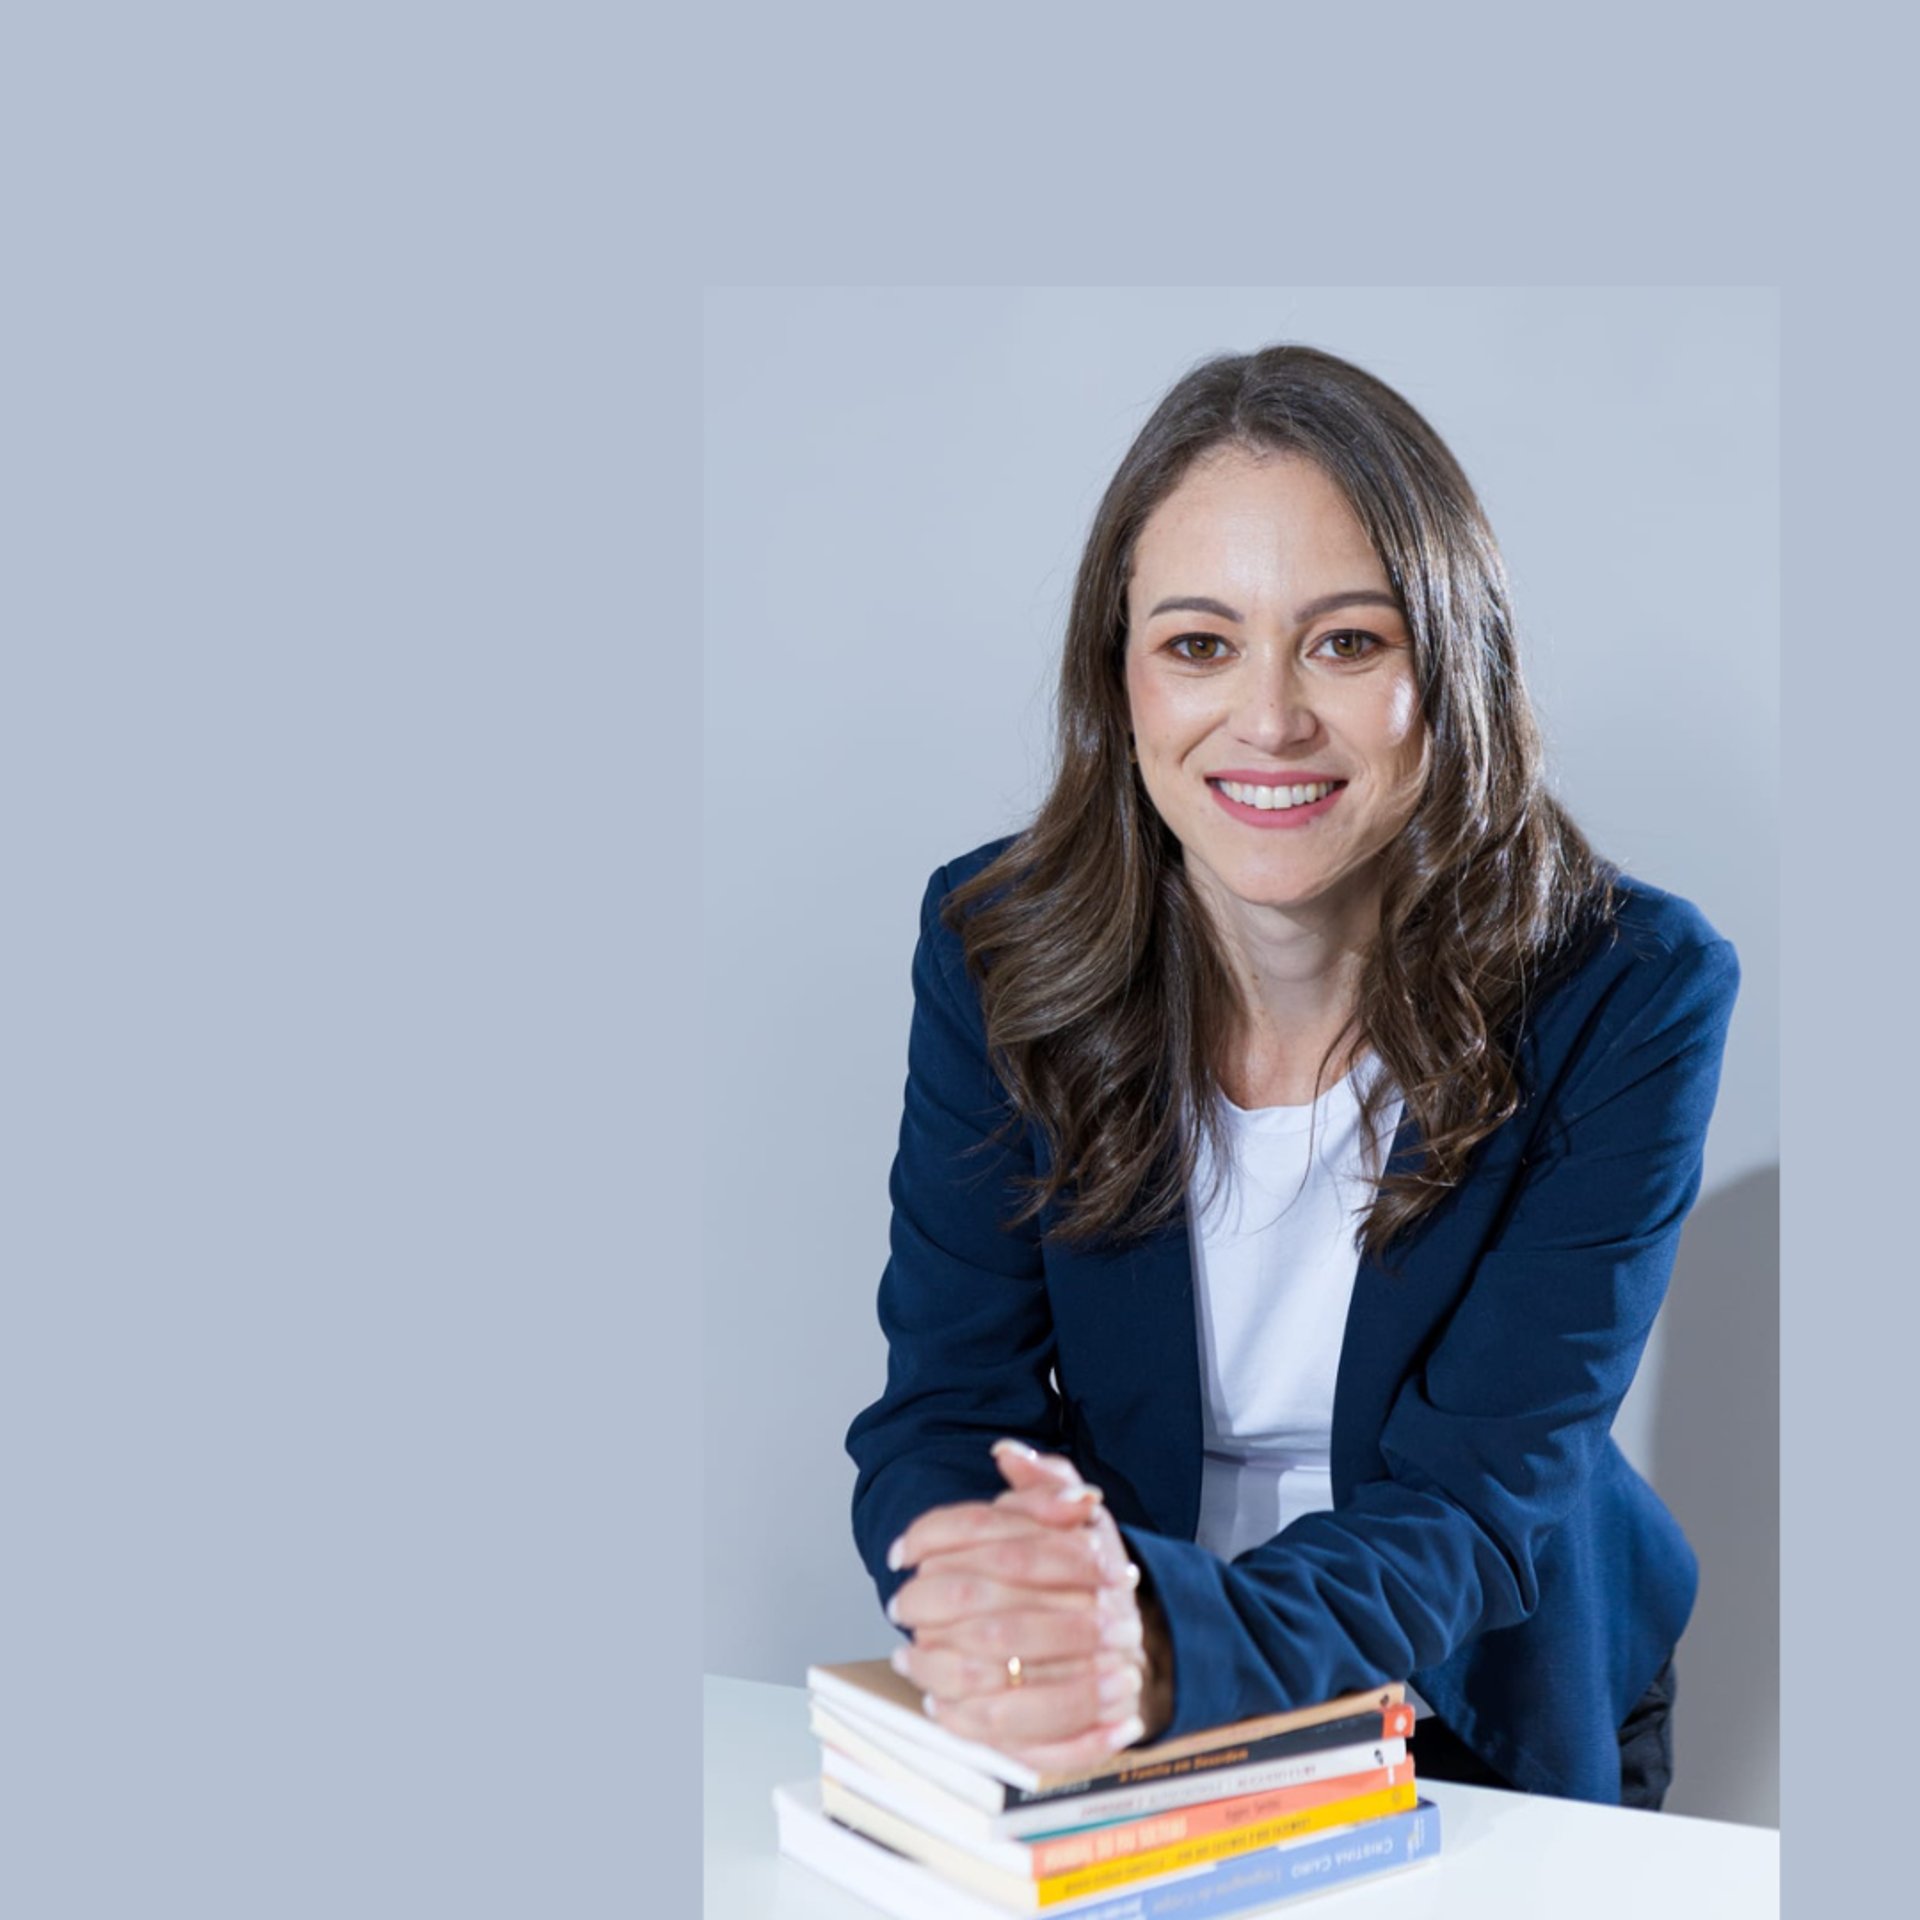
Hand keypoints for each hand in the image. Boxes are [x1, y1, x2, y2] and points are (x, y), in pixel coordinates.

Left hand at [885, 1441, 1169, 1773]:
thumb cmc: (1089, 1570)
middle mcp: (1097, 1612)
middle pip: (991, 1613)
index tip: (900, 1551)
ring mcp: (1098, 1672)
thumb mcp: (1076, 1513)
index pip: (999, 1540)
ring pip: (1000, 1676)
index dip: (938, 1540)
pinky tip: (943, 1707)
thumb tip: (1006, 1453)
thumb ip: (1042, 1480)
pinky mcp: (1093, 1724)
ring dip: (940, 1671)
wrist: (1148, 1637)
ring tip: (908, 1658)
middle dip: (930, 1610)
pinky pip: (1024, 1735)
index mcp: (1089, 1553)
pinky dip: (974, 1724)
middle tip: (900, 1606)